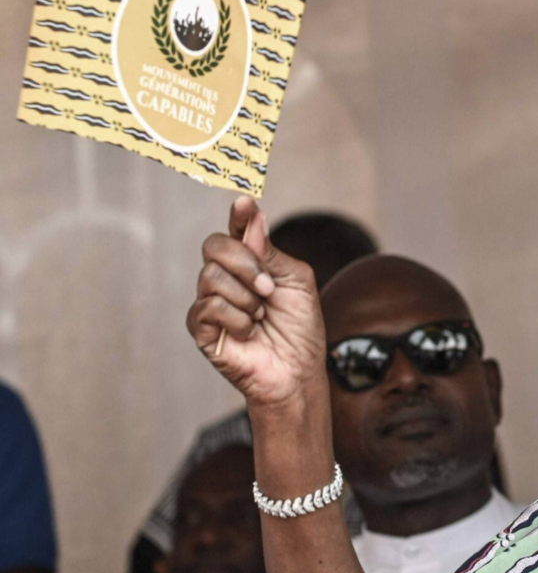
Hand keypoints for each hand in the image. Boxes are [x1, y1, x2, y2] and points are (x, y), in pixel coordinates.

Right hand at [187, 197, 325, 409]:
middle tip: (268, 287)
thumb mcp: (297, 283)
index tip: (244, 202)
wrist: (297, 370)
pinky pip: (208, 306)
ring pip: (211, 276)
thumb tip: (254, 219)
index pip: (237, 231)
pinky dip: (237, 318)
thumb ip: (272, 252)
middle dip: (245, 263)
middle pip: (214, 246)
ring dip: (246, 297)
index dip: (238, 215)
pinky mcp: (201, 327)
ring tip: (261, 316)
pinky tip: (249, 332)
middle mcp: (227, 278)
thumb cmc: (300, 329)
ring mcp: (211, 301)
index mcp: (252, 264)